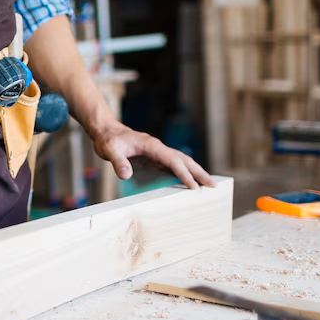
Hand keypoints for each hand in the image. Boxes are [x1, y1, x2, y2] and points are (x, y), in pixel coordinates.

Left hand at [92, 123, 215, 189]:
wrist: (106, 132)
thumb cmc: (108, 140)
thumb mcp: (110, 151)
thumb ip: (119, 163)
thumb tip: (126, 176)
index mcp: (151, 145)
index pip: (172, 161)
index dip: (183, 174)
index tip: (194, 187)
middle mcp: (157, 148)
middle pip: (183, 160)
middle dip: (199, 172)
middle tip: (214, 185)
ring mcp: (157, 152)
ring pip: (181, 161)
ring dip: (195, 172)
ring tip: (209, 184)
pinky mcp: (154, 158)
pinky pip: (173, 166)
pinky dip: (184, 173)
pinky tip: (190, 181)